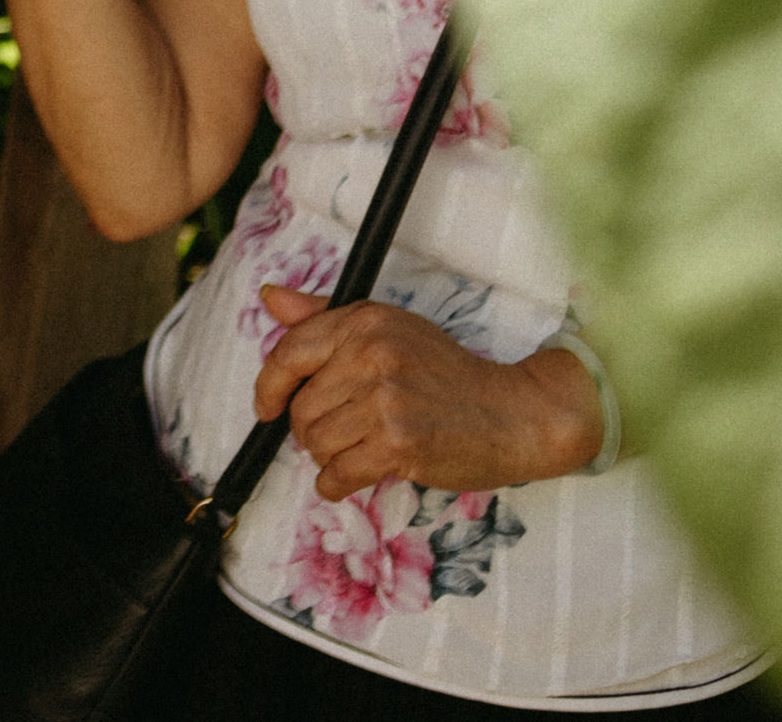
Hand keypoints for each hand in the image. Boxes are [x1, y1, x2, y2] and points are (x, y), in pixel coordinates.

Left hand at [254, 284, 607, 496]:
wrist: (515, 413)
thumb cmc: (449, 374)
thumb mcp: (391, 330)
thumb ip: (324, 317)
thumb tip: (269, 296)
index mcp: (365, 322)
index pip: (290, 352)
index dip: (269, 386)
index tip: (267, 407)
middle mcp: (371, 355)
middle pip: (302, 407)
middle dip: (311, 430)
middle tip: (342, 434)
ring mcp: (385, 401)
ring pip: (316, 442)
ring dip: (327, 458)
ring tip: (357, 451)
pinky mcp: (399, 443)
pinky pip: (338, 474)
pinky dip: (334, 485)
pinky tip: (347, 481)